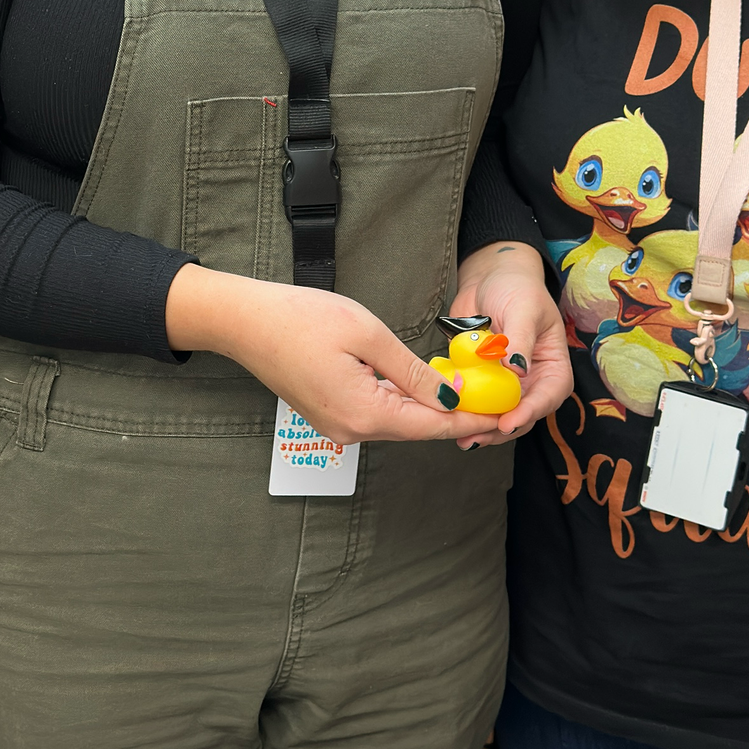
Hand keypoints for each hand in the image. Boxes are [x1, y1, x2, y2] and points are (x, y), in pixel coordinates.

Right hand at [166, 265, 487, 444]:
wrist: (243, 322)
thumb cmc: (300, 318)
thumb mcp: (368, 335)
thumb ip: (412, 371)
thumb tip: (452, 396)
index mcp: (365, 413)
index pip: (434, 425)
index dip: (472, 419)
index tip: (505, 413)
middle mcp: (352, 430)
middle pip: (418, 429)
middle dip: (457, 415)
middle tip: (495, 399)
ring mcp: (338, 426)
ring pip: (398, 423)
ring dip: (431, 409)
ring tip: (469, 391)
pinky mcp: (329, 415)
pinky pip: (377, 415)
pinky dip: (404, 404)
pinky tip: (422, 386)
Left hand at [444, 241, 571, 448]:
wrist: (488, 277)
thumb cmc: (515, 287)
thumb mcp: (523, 308)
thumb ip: (520, 340)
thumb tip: (517, 371)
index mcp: (552, 364)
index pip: (549, 395)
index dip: (530, 412)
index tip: (509, 421)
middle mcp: (531, 379)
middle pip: (522, 413)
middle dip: (501, 429)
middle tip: (478, 435)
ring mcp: (505, 383)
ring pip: (498, 414)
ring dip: (481, 428)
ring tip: (462, 437)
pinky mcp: (482, 381)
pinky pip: (475, 402)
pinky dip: (465, 413)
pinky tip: (449, 418)